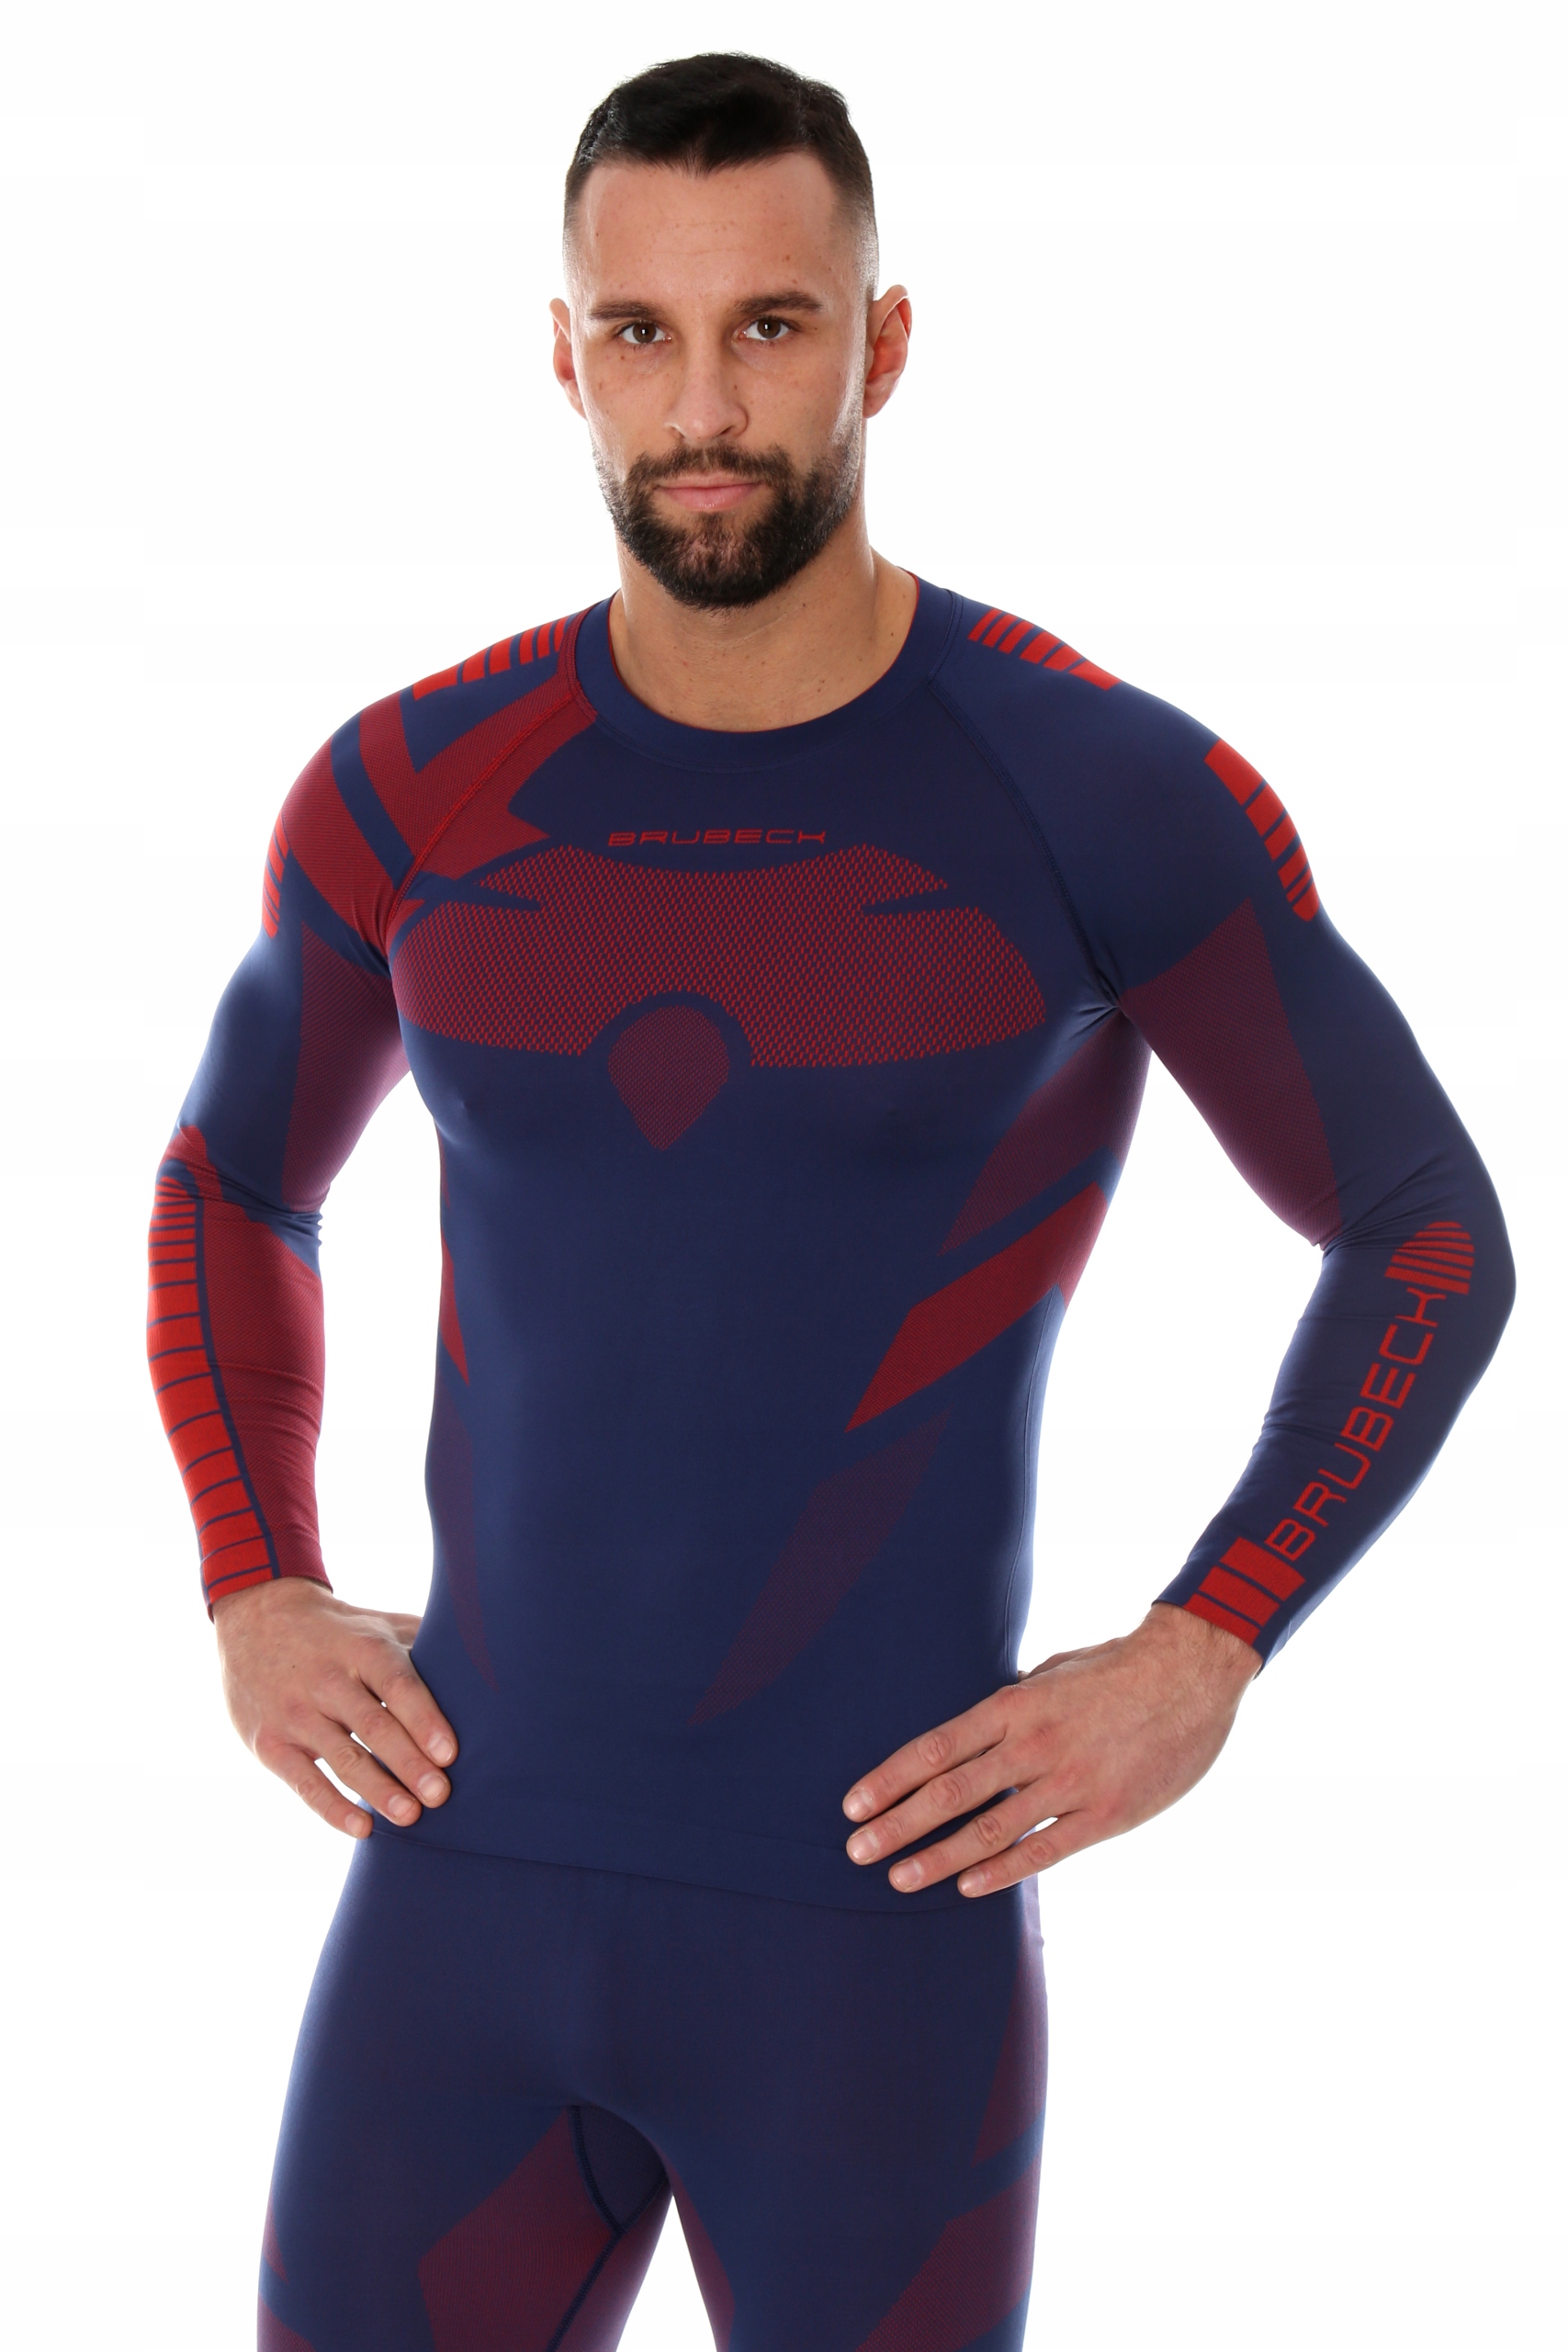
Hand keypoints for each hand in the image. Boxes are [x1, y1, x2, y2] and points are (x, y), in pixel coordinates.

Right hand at [213, 1577, 456, 1837]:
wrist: (257, 1618)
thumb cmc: (339, 1631)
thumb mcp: (378, 1624)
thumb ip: (424, 1643)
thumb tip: (486, 1663)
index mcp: (362, 1649)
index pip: (397, 1684)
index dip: (423, 1718)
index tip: (449, 1753)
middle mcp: (327, 1680)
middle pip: (373, 1725)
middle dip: (408, 1763)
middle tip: (440, 1795)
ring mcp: (296, 1713)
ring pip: (342, 1758)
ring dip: (377, 1790)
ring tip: (410, 1816)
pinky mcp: (271, 1743)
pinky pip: (305, 1782)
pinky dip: (332, 1808)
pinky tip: (361, 1828)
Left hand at [842, 1602, 1258, 1895]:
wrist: (1191, 1671)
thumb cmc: (1116, 1668)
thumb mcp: (1052, 1670)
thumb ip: (1012, 1702)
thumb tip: (973, 1727)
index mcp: (1014, 1704)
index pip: (936, 1748)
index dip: (889, 1779)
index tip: (853, 1806)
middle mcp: (1033, 1744)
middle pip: (949, 1792)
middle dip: (896, 1824)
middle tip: (854, 1852)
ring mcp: (1069, 1782)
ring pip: (988, 1829)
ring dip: (936, 1857)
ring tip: (897, 1879)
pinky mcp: (1106, 1814)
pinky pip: (1044, 1850)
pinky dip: (1001, 1871)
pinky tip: (966, 1888)